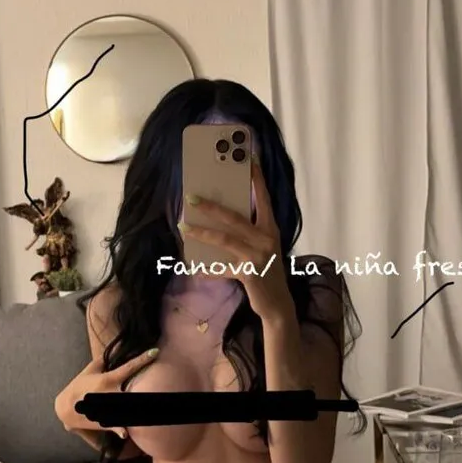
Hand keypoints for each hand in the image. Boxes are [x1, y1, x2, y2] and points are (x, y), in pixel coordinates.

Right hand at [57, 347, 158, 432]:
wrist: (65, 407)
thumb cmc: (79, 386)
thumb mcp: (89, 370)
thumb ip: (102, 360)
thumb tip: (113, 349)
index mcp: (108, 379)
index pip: (128, 367)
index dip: (142, 359)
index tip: (155, 352)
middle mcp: (109, 393)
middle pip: (132, 392)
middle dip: (146, 392)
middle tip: (168, 393)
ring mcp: (107, 408)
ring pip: (126, 409)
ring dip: (141, 411)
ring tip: (158, 411)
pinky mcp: (104, 420)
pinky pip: (114, 426)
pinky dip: (119, 430)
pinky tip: (125, 433)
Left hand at [180, 160, 295, 323]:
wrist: (278, 303)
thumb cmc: (267, 271)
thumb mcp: (262, 247)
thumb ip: (248, 232)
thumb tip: (221, 216)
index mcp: (270, 228)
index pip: (263, 198)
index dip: (256, 179)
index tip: (249, 159)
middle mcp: (266, 238)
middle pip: (235, 217)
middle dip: (211, 206)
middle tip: (191, 196)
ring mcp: (258, 256)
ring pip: (224, 239)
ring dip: (201, 232)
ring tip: (183, 226)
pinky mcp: (249, 273)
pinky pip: (222, 269)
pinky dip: (208, 268)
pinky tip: (193, 267)